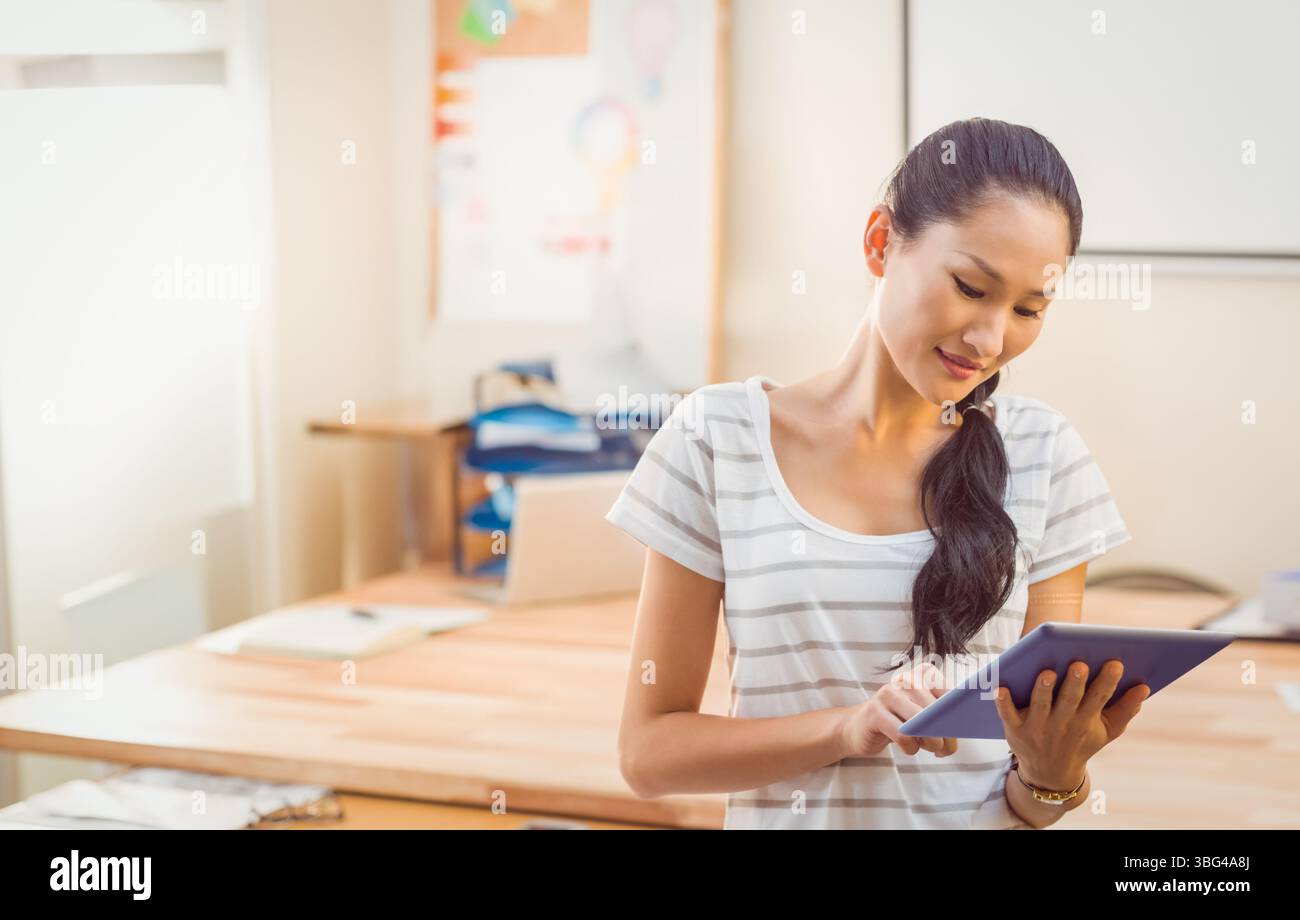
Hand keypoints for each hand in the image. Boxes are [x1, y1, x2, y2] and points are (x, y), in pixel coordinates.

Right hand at [839, 661, 958, 757]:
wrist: (859, 729)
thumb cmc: (899, 723)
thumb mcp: (922, 715)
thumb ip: (942, 717)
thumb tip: (961, 729)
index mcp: (922, 675)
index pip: (949, 693)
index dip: (958, 716)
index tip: (960, 732)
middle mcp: (905, 679)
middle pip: (936, 710)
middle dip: (945, 735)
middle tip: (944, 749)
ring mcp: (887, 694)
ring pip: (920, 722)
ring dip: (930, 742)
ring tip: (928, 748)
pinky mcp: (874, 712)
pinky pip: (902, 735)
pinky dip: (911, 748)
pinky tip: (909, 748)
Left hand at [993, 659, 1149, 788]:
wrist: (1050, 774)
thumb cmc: (1081, 742)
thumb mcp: (1106, 732)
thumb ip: (1125, 710)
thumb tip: (1144, 688)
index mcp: (1086, 721)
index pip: (1099, 699)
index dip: (1107, 682)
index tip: (1116, 663)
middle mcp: (1062, 724)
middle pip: (1069, 700)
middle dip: (1075, 683)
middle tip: (1080, 664)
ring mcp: (1038, 727)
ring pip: (1040, 705)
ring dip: (1043, 690)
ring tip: (1048, 672)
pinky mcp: (1014, 729)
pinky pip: (1008, 714)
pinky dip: (1003, 702)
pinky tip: (1001, 688)